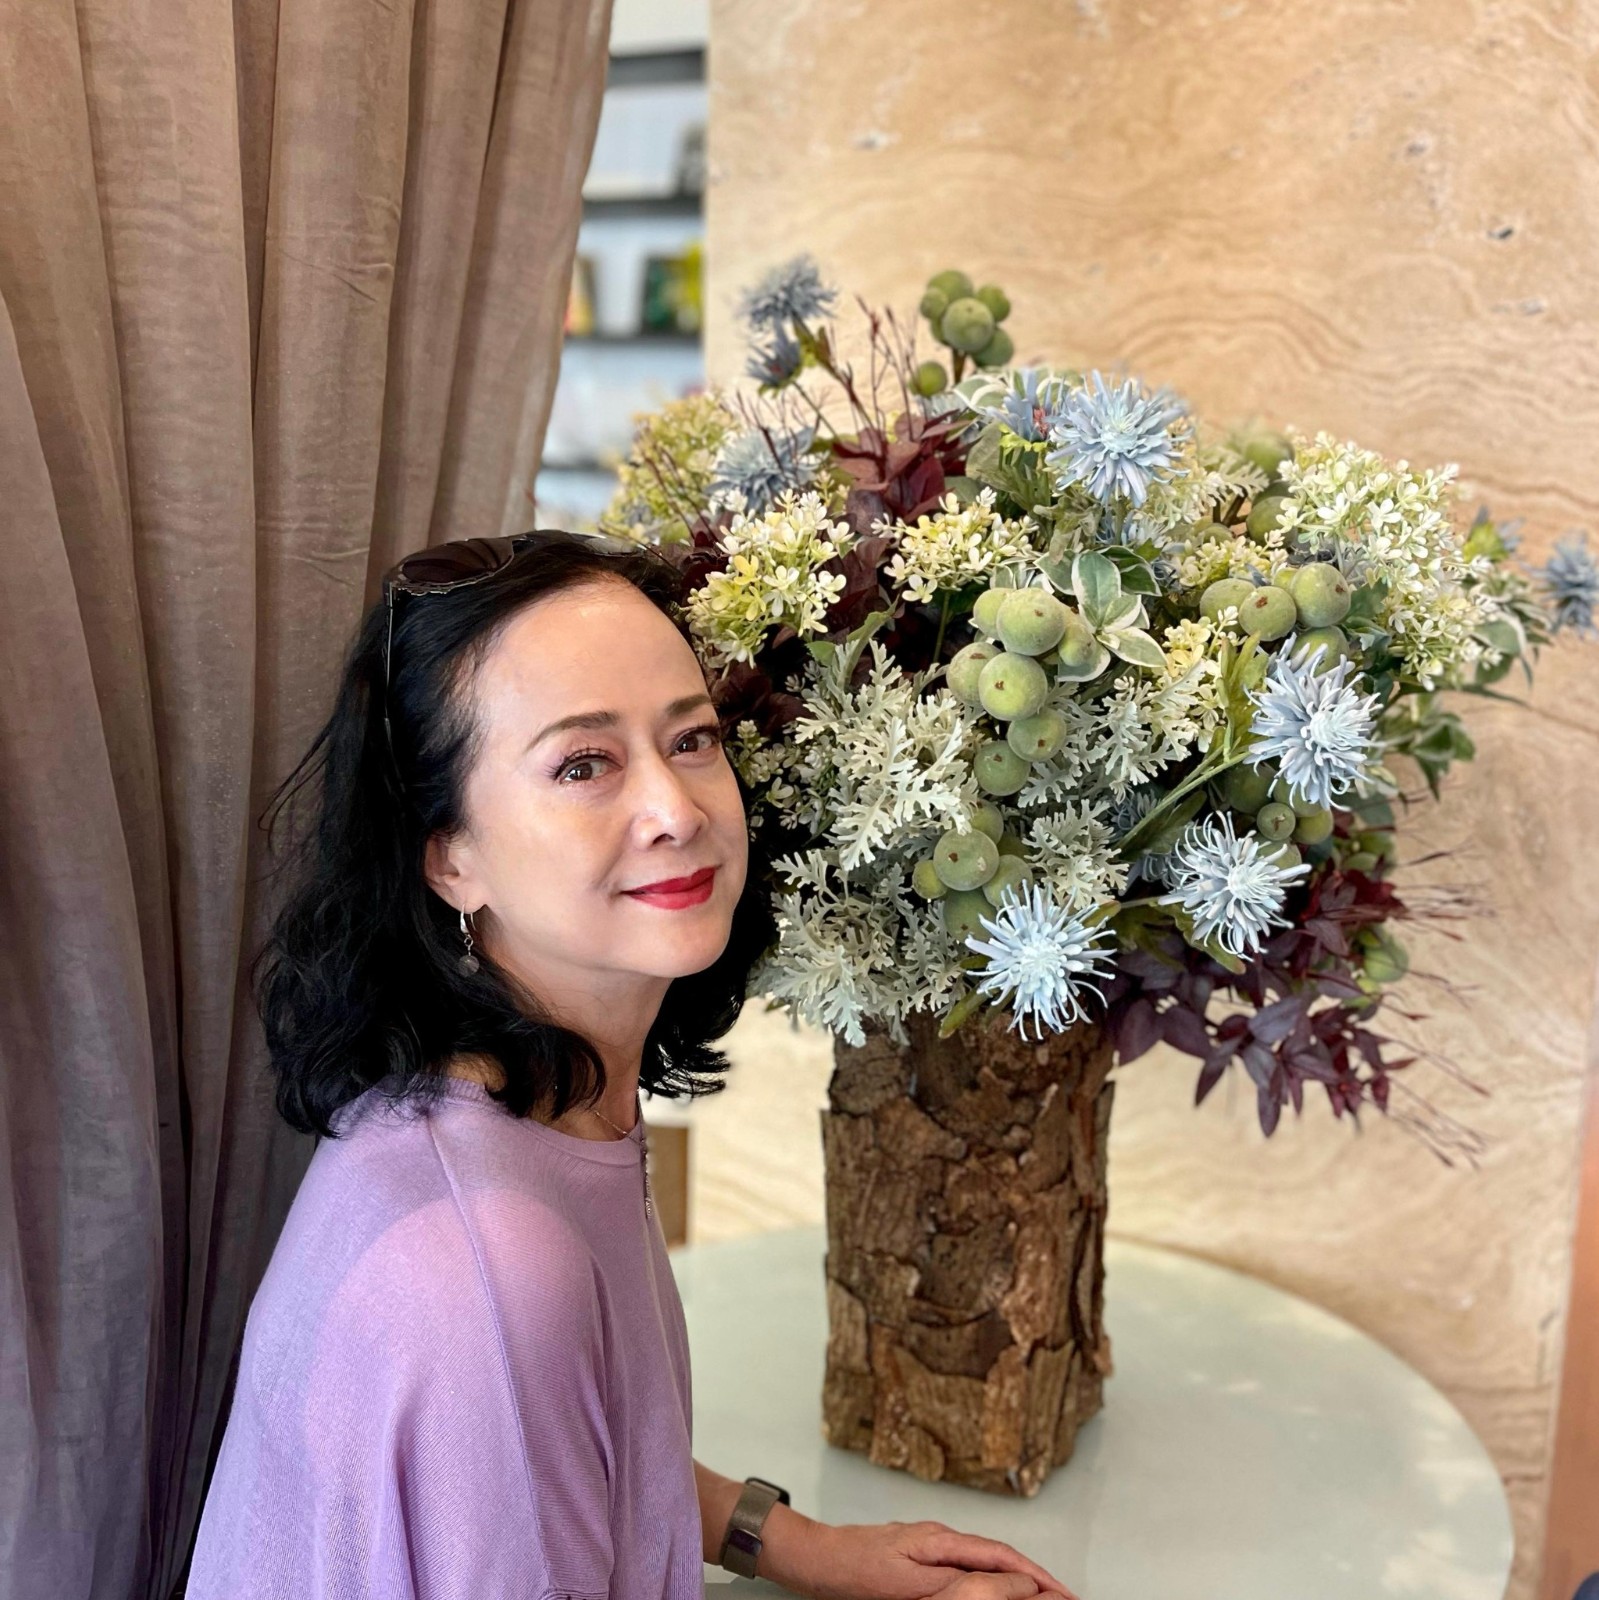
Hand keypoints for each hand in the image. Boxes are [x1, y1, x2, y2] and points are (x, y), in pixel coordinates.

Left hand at [790, 1518, 1079, 1599]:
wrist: (819, 1560)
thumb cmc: (857, 1572)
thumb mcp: (912, 1585)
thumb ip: (961, 1584)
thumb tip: (1008, 1583)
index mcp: (943, 1541)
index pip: (1002, 1557)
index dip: (1038, 1576)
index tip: (1064, 1593)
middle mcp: (941, 1538)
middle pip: (1000, 1556)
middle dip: (1036, 1577)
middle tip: (1065, 1597)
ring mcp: (930, 1545)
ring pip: (985, 1561)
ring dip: (1015, 1578)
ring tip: (1041, 1595)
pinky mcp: (920, 1556)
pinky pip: (967, 1566)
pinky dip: (991, 1578)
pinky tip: (996, 1589)